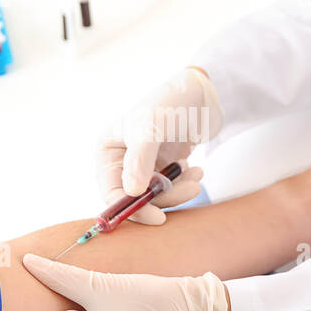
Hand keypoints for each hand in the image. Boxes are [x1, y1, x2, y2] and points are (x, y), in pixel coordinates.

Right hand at [96, 67, 222, 224]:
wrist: (202, 92)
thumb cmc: (171, 102)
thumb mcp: (151, 128)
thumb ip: (139, 160)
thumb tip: (131, 193)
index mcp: (108, 150)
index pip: (110, 191)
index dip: (130, 209)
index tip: (157, 217)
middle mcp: (122, 160)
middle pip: (135, 197)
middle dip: (163, 198)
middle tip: (190, 191)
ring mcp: (144, 164)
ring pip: (155, 195)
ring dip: (178, 191)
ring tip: (197, 178)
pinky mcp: (163, 166)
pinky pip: (171, 187)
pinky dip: (185, 184)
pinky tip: (197, 170)